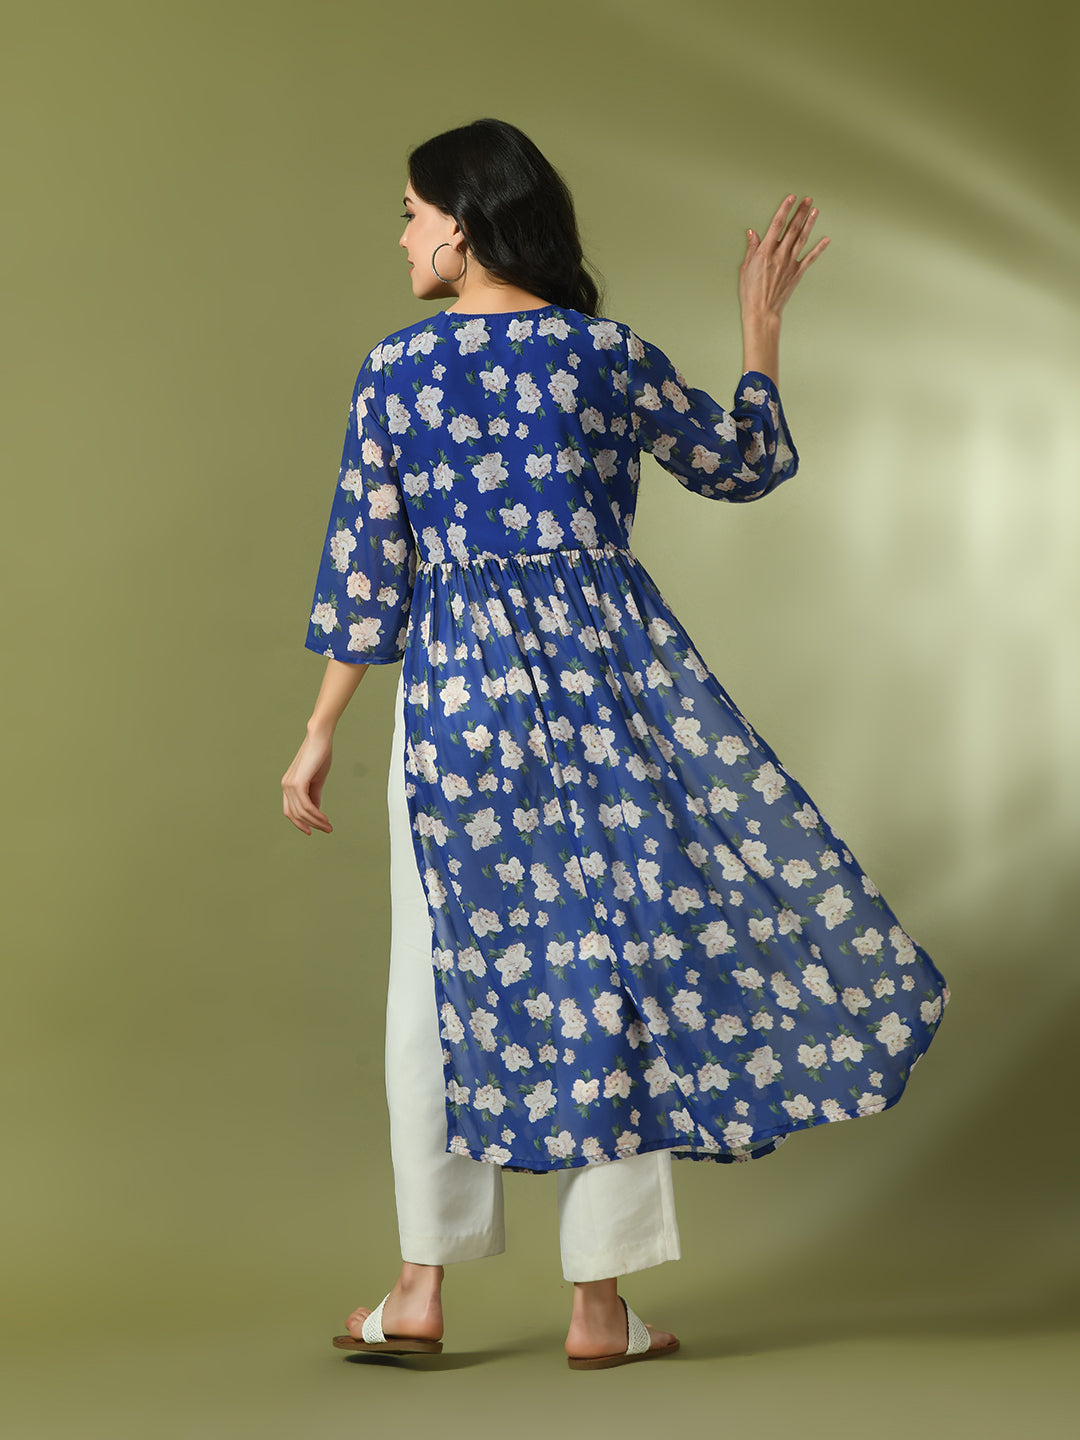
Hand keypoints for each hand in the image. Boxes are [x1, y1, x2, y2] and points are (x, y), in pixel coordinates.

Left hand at [281, 729, 333, 834]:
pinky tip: (325, 818)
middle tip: (327, 830)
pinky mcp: (298, 783)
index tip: (313, 830)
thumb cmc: (319, 756)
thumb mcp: (317, 780)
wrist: (320, 738)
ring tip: (329, 826)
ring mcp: (290, 785)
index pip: (290, 811)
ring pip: (301, 812)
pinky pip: (306, 806)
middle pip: (295, 815)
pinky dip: (316, 815)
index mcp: (288, 785)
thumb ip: (314, 795)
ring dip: (316, 822)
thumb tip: (315, 811)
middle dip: (311, 825)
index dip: (300, 823)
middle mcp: (285, 786)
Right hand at [739, 194, 829, 322]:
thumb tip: (752, 233)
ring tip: (815, 210)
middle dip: (800, 212)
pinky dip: (819, 248)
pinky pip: (810, 258)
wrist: (762, 311)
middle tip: (807, 199)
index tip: (790, 198)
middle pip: (793, 228)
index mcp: (765, 252)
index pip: (777, 225)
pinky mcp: (797, 273)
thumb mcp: (745, 268)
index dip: (785, 209)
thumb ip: (752, 249)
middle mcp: (780, 255)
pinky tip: (826, 239)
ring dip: (809, 223)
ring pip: (802, 239)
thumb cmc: (750, 292)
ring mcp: (790, 264)